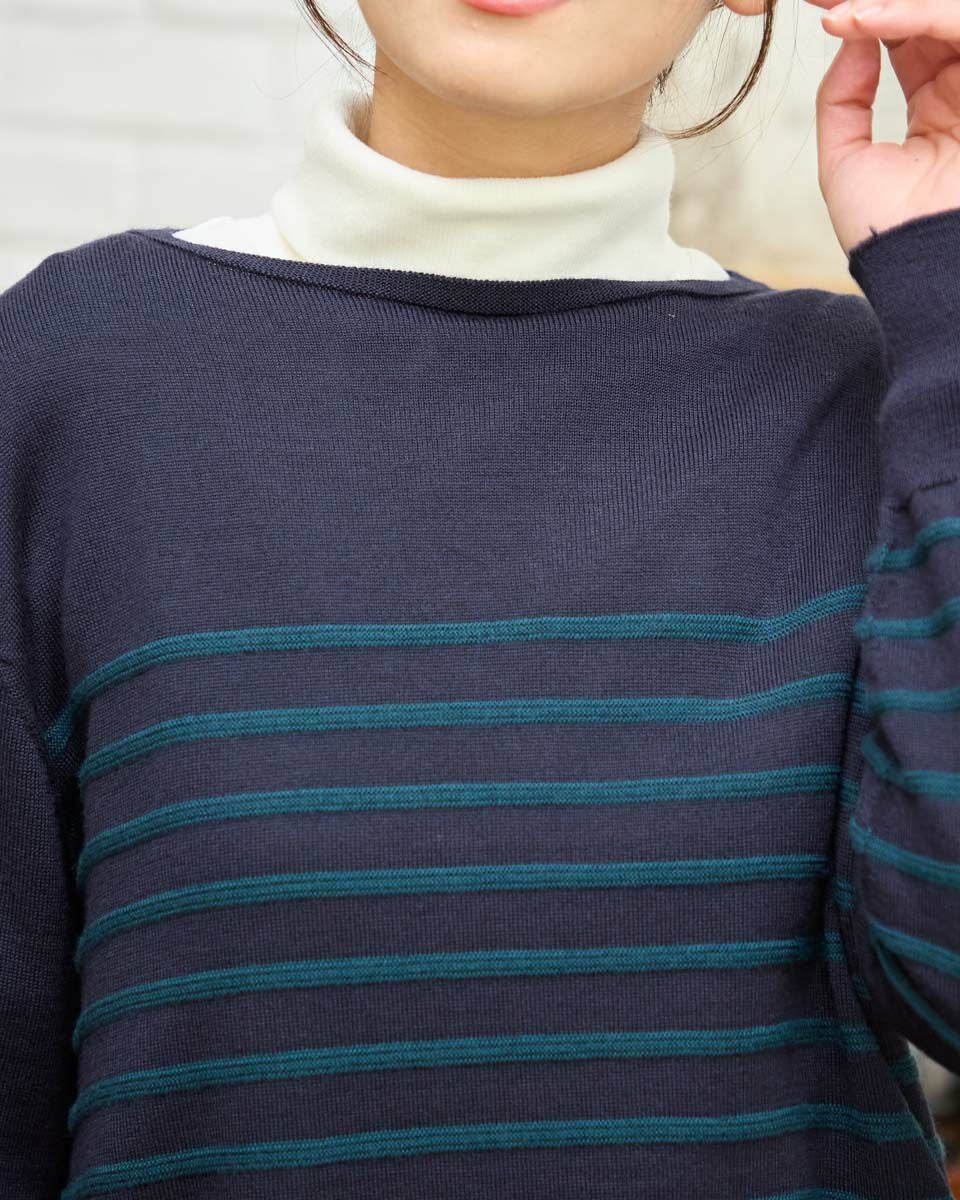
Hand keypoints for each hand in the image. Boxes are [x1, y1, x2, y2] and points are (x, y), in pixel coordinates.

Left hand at [803, 0, 959, 256]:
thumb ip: (842, 98)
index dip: (869, 16)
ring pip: (948, 16)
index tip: (823, 6)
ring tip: (843, 9)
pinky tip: (866, 21)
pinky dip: (917, 16)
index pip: (909, 38)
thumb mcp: (845, 161)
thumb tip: (851, 35)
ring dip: (893, 7)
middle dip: (879, 3)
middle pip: (930, 19)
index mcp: (938, 110)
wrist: (918, 266)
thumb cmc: (883, 230)